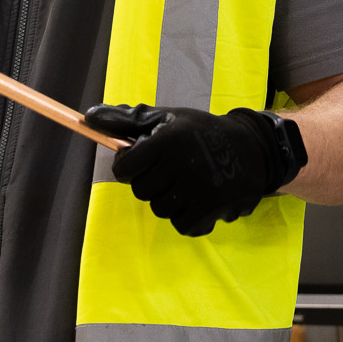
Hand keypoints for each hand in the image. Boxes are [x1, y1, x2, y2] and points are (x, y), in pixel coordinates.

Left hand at [82, 104, 304, 236]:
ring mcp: (198, 187)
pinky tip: (197, 202)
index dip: (129, 168)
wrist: (253, 148)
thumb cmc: (201, 132)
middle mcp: (182, 162)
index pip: (126, 167)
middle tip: (170, 172)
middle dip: (151, 184)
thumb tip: (89, 116)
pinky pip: (182, 225)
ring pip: (160, 209)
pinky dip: (187, 218)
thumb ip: (127, 120)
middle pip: (141, 191)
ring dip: (169, 201)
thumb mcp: (167, 118)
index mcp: (167, 139)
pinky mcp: (211, 207)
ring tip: (186, 185)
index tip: (140, 164)